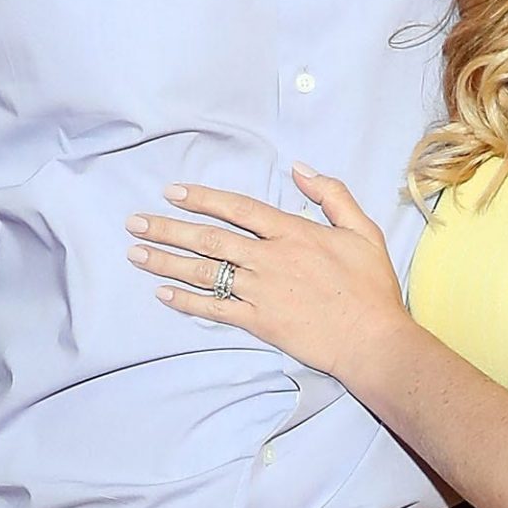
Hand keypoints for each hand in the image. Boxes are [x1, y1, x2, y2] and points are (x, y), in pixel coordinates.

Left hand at [129, 168, 410, 382]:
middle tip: (134, 223)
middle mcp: (269, 258)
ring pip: (205, 272)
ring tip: (136, 254)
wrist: (372, 340)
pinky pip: (215, 309)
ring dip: (166, 262)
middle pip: (209, 239)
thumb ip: (332, 194)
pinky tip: (162, 294)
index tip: (173, 192)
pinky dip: (186, 302)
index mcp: (292, 232)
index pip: (237, 208)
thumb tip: (300, 168)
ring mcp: (260, 292)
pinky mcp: (258, 322)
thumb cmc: (370, 285)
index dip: (203, 198)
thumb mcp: (362, 230)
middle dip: (168, 229)